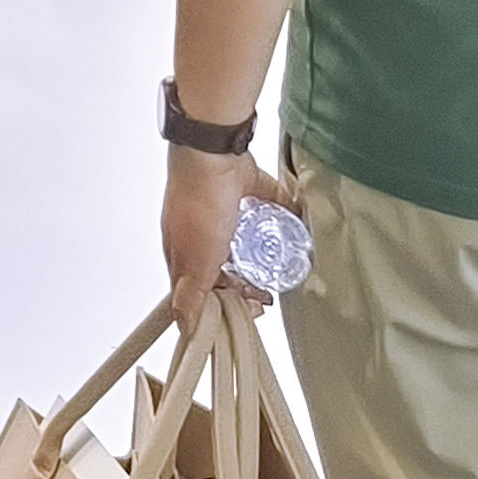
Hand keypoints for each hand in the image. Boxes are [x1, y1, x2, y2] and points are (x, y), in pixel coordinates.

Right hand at [161, 144, 296, 326]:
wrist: (212, 150)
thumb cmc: (198, 201)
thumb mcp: (196, 260)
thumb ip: (193, 295)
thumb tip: (186, 329)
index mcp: (183, 252)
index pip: (201, 290)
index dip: (224, 305)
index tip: (249, 314)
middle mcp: (200, 231)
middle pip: (223, 266)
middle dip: (245, 282)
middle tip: (267, 292)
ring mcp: (222, 209)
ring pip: (243, 239)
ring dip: (260, 252)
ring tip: (281, 262)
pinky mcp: (244, 189)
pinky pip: (266, 206)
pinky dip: (280, 216)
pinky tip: (294, 225)